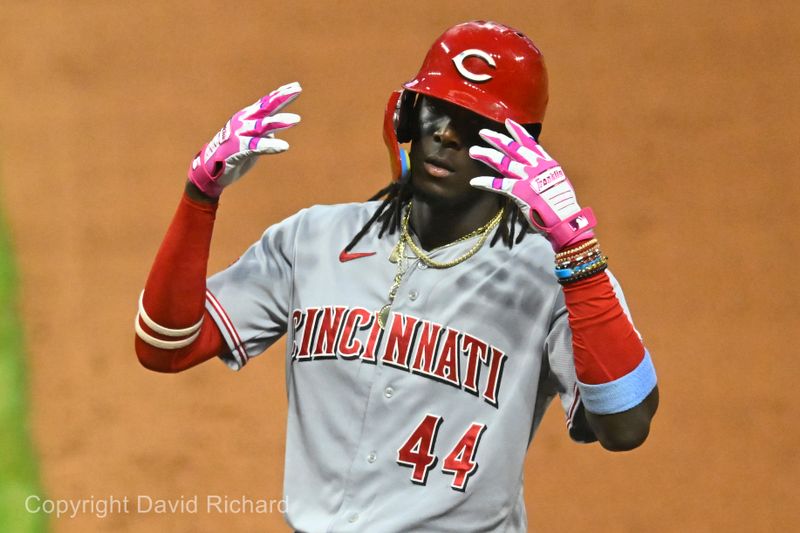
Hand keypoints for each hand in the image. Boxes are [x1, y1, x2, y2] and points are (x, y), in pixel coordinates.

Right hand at [188, 82, 301, 197]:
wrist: (210, 168)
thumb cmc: (232, 152)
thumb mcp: (249, 138)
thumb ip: (261, 132)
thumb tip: (274, 130)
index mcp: (246, 118)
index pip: (266, 103)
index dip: (280, 94)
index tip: (296, 86)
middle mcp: (243, 122)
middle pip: (265, 107)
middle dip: (282, 98)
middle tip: (298, 90)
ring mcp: (239, 134)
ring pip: (262, 125)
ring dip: (279, 121)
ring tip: (297, 119)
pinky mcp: (237, 150)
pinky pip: (256, 146)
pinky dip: (270, 146)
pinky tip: (284, 146)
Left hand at [468, 119, 595, 250]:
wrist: (566, 216)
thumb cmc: (564, 203)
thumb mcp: (558, 181)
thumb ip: (546, 174)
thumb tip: (539, 173)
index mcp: (546, 162)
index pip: (529, 142)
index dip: (517, 132)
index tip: (508, 122)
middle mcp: (535, 166)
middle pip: (512, 148)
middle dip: (496, 139)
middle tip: (483, 133)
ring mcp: (526, 177)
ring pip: (502, 162)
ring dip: (486, 156)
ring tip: (473, 151)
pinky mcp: (518, 190)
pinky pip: (498, 184)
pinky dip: (486, 182)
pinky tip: (474, 181)